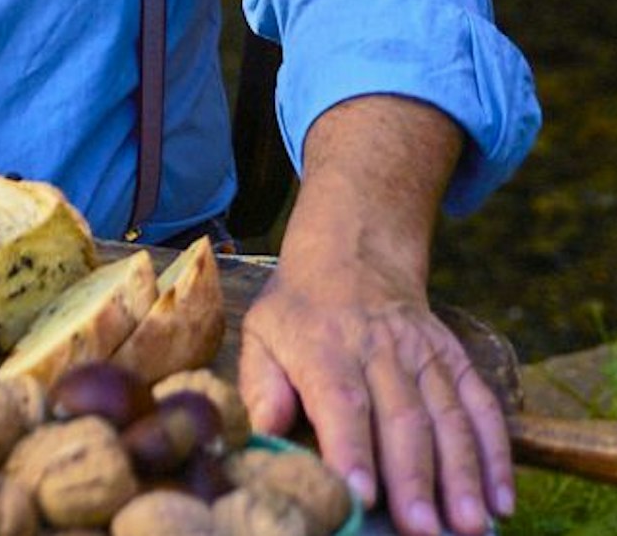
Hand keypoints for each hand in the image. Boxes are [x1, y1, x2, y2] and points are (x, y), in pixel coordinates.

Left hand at [240, 259, 513, 535]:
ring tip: (470, 526)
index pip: (342, 400)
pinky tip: (503, 500)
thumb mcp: (262, 334)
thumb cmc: (299, 311)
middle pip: (403, 417)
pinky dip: (496, 455)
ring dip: (462, 475)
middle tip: (422, 530)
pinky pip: (482, 408)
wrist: (352, 256)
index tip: (360, 496)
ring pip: (448, 417)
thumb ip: (260, 385)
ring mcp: (424, 354)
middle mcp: (380, 349)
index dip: (352, 449)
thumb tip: (262, 431)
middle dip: (415, 479)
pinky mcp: (456, 359)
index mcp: (324, 346)